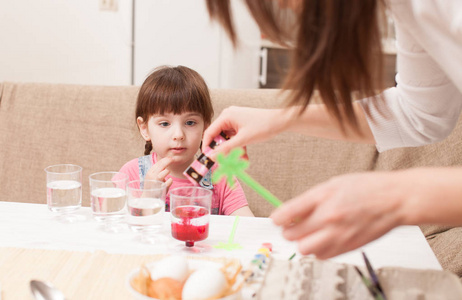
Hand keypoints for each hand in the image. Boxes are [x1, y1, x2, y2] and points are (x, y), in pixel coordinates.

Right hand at [145, 157, 173, 188]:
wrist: (148, 198)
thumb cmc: (151, 187)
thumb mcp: (151, 177)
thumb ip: (157, 170)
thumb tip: (165, 162)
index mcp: (149, 172)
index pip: (158, 163)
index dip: (165, 159)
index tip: (170, 157)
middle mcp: (152, 176)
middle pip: (162, 164)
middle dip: (168, 161)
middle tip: (173, 159)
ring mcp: (157, 181)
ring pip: (166, 171)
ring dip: (167, 172)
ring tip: (166, 174)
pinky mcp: (161, 187)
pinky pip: (170, 180)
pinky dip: (170, 180)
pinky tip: (168, 182)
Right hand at [202, 107, 287, 157]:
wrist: (280, 121)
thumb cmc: (264, 126)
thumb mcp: (243, 140)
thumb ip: (226, 148)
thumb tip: (212, 156)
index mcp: (226, 116)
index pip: (210, 132)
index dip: (207, 146)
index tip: (208, 158)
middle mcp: (228, 116)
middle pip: (218, 136)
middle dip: (223, 150)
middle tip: (224, 162)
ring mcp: (235, 120)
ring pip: (227, 139)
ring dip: (232, 150)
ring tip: (240, 159)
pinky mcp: (241, 125)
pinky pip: (235, 138)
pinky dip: (238, 147)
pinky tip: (244, 155)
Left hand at [270, 172, 405, 258]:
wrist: (394, 200)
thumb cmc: (366, 188)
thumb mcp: (333, 184)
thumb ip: (310, 199)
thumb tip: (291, 212)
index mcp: (323, 198)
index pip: (287, 213)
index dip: (278, 218)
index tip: (277, 219)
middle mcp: (329, 218)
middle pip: (292, 236)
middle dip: (288, 231)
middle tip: (292, 226)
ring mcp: (339, 235)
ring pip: (305, 250)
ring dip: (303, 242)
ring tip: (309, 233)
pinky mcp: (348, 247)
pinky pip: (322, 256)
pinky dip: (318, 250)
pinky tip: (323, 239)